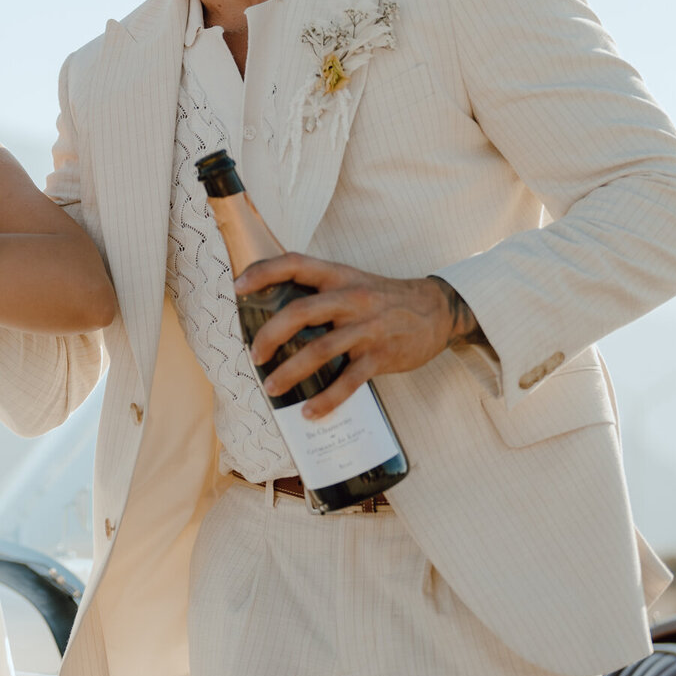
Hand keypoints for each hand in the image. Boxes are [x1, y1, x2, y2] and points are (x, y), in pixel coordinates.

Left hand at [235, 255, 458, 417]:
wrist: (438, 310)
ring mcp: (367, 328)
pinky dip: (326, 400)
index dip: (263, 272)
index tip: (237, 287)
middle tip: (254, 355)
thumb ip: (320, 292)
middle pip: (300, 312)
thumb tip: (275, 313)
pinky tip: (309, 412)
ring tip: (271, 388)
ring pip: (320, 350)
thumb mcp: (354, 282)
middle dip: (270, 335)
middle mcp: (351, 298)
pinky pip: (349, 382)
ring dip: (290, 372)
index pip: (295, 263)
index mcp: (339, 276)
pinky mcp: (381, 355)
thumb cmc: (384, 298)